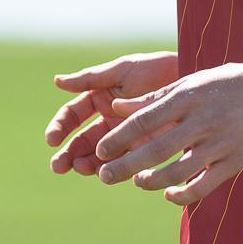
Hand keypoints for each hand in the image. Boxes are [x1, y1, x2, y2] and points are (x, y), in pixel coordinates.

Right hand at [45, 51, 179, 176]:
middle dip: (68, 154)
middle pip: (81, 142)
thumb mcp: (122, 70)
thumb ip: (91, 78)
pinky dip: (112, 170)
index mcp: (99, 99)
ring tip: (81, 168)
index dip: (60, 127)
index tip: (52, 139)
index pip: (72, 116)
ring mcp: (125, 138)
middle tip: (59, 166)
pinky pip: (123, 164)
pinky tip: (104, 172)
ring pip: (99, 157)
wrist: (190, 81)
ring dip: (86, 165)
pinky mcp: (143, 151)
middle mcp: (109, 121)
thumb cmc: (157, 70)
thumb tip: (57, 81)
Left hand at [93, 62, 242, 205]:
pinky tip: (168, 195)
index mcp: (188, 97)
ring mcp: (219, 144)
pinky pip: (203, 186)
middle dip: (125, 166)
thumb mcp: (189, 83)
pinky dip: (182, 195)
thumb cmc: (223, 85)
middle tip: (104, 176)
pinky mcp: (233, 162)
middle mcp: (202, 121)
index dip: (119, 138)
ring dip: (152, 181)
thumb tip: (115, 106)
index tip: (100, 150)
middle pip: (157, 149)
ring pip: (178, 171)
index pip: (145, 120)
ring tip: (138, 181)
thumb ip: (153, 98)